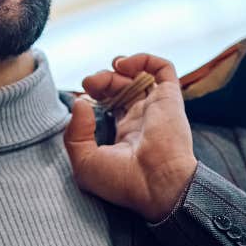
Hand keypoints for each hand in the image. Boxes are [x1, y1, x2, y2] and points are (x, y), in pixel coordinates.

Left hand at [64, 53, 197, 222]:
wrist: (157, 186)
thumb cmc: (123, 182)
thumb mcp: (85, 162)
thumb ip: (75, 133)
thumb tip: (79, 102)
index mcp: (125, 135)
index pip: (110, 105)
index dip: (93, 96)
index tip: (82, 100)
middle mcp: (142, 119)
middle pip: (122, 88)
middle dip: (102, 80)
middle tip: (89, 84)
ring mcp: (156, 107)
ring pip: (139, 76)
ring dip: (118, 68)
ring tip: (104, 75)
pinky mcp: (170, 98)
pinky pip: (163, 69)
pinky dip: (143, 59)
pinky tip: (123, 66)